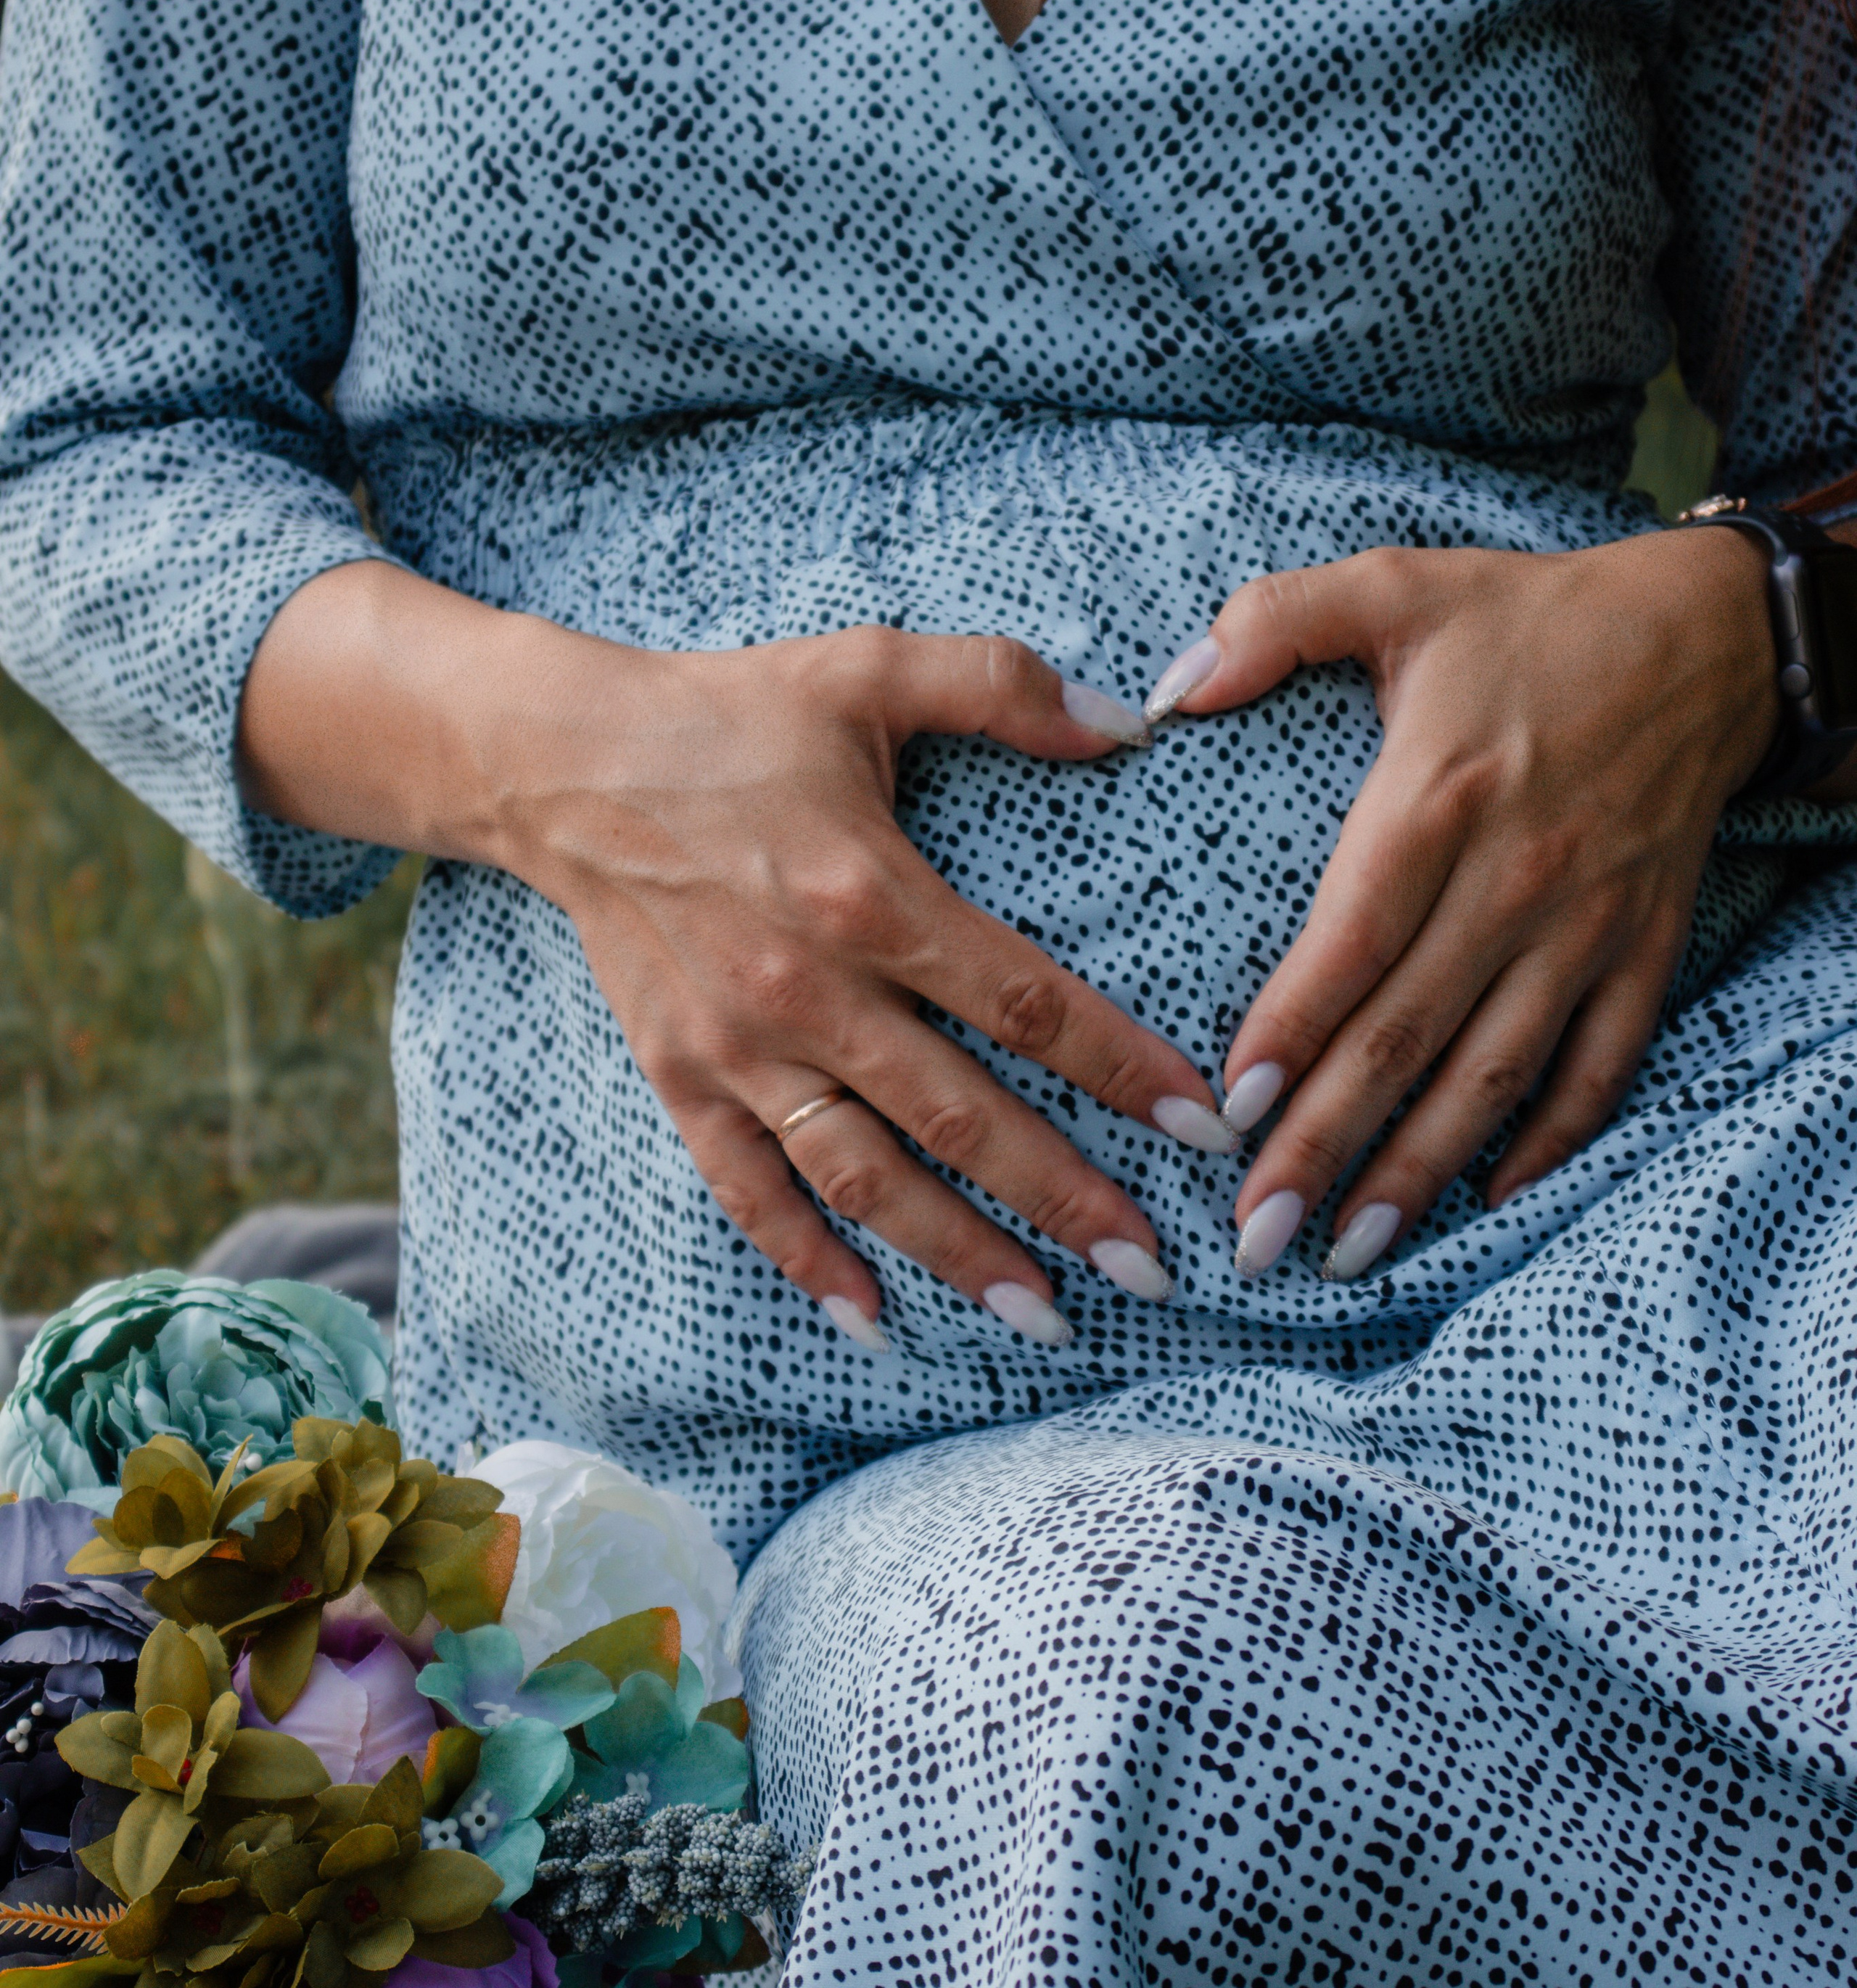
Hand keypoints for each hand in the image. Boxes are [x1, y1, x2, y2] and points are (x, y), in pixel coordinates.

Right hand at [240, 566, 1232, 1348]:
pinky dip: (808, 1264)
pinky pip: (750, 1192)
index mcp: (867, 894)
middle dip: (1063, 1200)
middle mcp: (806, 991)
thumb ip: (1003, 687)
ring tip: (1043, 1317)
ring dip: (956, 1255)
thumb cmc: (728, 713)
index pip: (1025, 1006)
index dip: (1123, 1069)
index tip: (1204, 1127)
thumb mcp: (866, 665)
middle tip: (1152, 1267)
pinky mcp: (681, 1078)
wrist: (557, 763)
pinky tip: (874, 1321)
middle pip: (959, 1119)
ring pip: (863, 1178)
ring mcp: (738, 1049)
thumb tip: (1131, 723)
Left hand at [1144, 528, 1778, 1276]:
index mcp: (1439, 797)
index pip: (1353, 941)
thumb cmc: (1529, 618)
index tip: (1231, 1112)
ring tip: (1349, 1251)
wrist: (1707, 634)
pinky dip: (1547, 1143)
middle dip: (1327, 1144)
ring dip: (1421, 1171)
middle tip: (1257, 1236)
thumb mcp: (1396, 585)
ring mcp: (1586, 925)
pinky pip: (1598, 1067)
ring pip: (1496, 1074)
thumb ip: (1272, 622)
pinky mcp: (1643, 948)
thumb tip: (1166, 690)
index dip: (1293, 1032)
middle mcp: (1515, 877)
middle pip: (1408, 1035)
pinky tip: (1486, 1201)